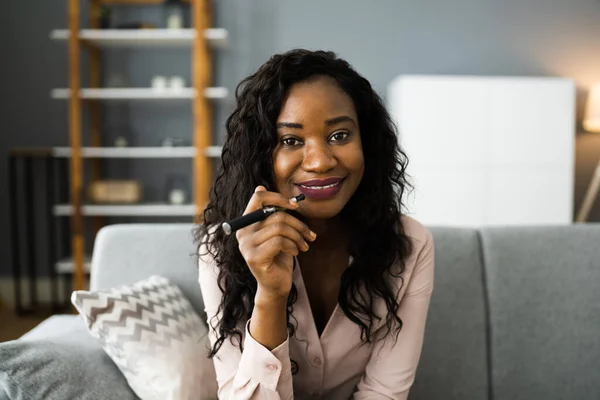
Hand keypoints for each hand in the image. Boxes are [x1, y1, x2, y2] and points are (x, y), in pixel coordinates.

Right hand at [236, 186, 315, 300]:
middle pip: (275, 214)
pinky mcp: (254, 257)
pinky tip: (296, 252)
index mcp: (247, 222)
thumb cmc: (278, 256)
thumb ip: (271, 213)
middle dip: (298, 223)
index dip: (279, 198)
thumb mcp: (277, 231)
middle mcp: (242, 232)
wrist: (276, 285)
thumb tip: (260, 187)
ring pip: (279, 228)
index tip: (295, 207)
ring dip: (298, 236)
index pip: (258, 198)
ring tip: (304, 245)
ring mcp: (246, 245)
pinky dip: (292, 246)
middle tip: (309, 235)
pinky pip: (279, 242)